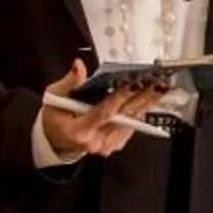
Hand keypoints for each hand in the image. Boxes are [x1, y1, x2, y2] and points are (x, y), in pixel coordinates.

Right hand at [38, 62, 162, 160]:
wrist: (55, 140)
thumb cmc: (55, 118)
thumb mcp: (55, 97)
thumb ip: (70, 82)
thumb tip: (79, 66)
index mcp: (79, 131)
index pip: (104, 113)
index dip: (119, 98)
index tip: (132, 83)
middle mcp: (95, 141)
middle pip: (123, 117)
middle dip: (141, 98)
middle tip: (154, 83)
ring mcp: (106, 145)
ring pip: (131, 122)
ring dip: (145, 103)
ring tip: (157, 87)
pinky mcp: (114, 145)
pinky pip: (131, 126)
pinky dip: (140, 111)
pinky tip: (149, 99)